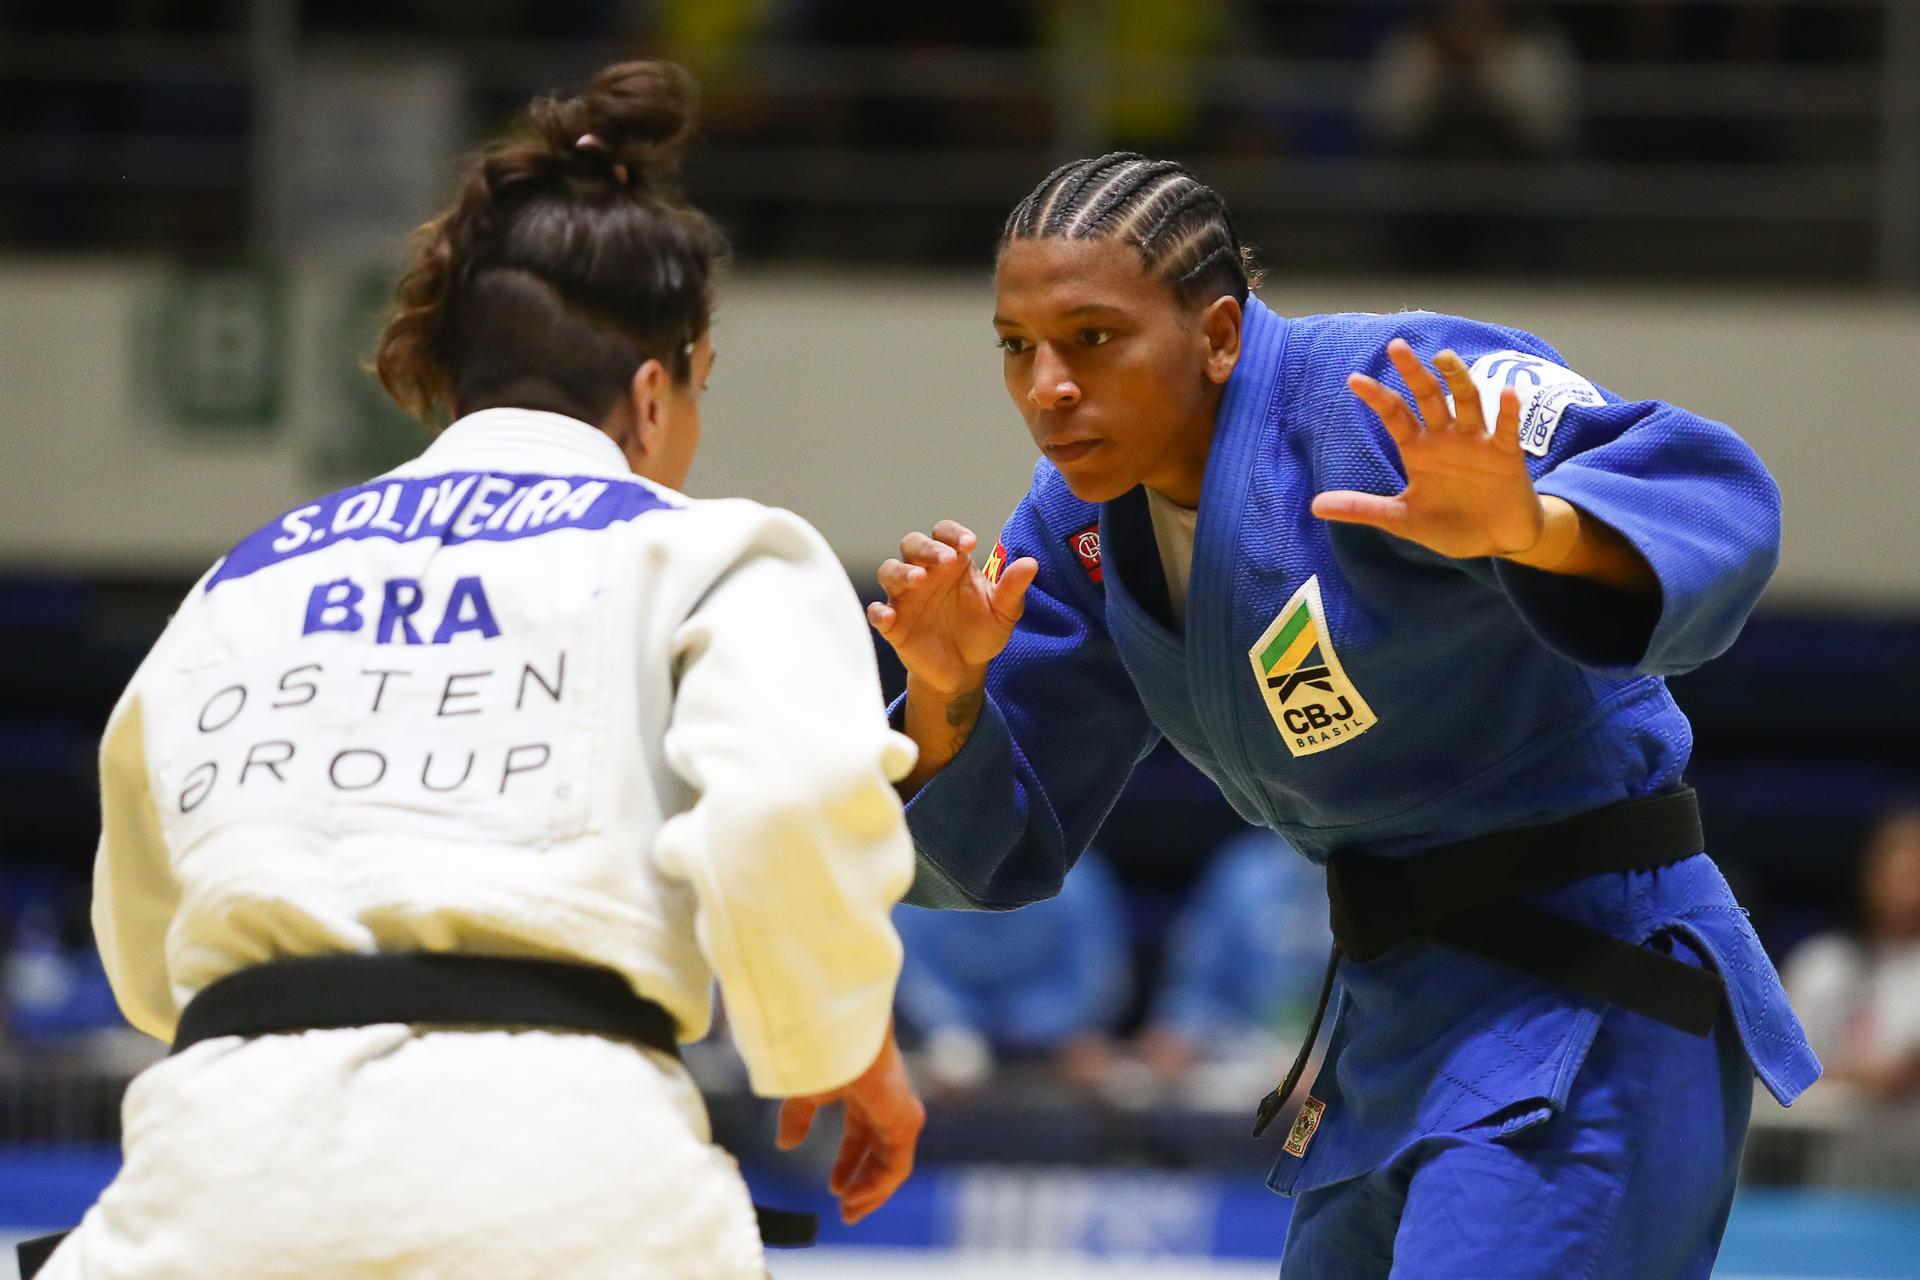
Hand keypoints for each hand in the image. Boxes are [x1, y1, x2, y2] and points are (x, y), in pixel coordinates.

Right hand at [775, 1026, 925, 1224]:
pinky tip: (856, 1197)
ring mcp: (899, 1113)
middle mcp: (885, 1105)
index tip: (834, 1188)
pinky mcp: (906, 1121)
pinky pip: (897, 1165)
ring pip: (891, 1164)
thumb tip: (785, 1144)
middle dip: (862, 1183)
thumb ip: (797, 1119)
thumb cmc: (822, 1055)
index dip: (848, 1164)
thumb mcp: (804, 1095)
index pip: (862, 1137)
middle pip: (879, 1154)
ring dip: (872, 1192)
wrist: (839, 1039)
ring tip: (850, 1213)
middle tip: (845, 1210)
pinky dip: (878, 1185)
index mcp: (864, 1094)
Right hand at [870, 521, 1038, 697]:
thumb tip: (1031, 563)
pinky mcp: (893, 624)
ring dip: (902, 572)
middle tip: (946, 560)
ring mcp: (906, 598)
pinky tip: (889, 617)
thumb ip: (1013, 588)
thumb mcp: (1003, 613)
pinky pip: (876, 611)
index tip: (969, 544)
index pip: (945, 534)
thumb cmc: (982, 632)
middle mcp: (926, 574)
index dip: (953, 534)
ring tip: (919, 579)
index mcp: (952, 564)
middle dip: (927, 548)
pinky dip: (878, 611)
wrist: (964, 670)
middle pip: (913, 544)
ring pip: (890, 571)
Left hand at [1311, 338, 1544, 559]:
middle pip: (1428, 397)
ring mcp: (1476, 443)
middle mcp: (1445, 438)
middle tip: (1396, 347)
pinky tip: (1507, 392)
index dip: (1377, 397)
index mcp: (1418, 449)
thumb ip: (1363, 509)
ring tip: (1444, 358)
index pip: (1394, 415)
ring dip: (1458, 378)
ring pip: (1467, 401)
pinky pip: (1506, 429)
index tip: (1354, 379)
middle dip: (1412, 372)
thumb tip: (1315, 507)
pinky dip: (1507, 411)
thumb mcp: (1402, 520)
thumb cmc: (1449, 526)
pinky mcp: (1505, 455)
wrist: (1494, 543)